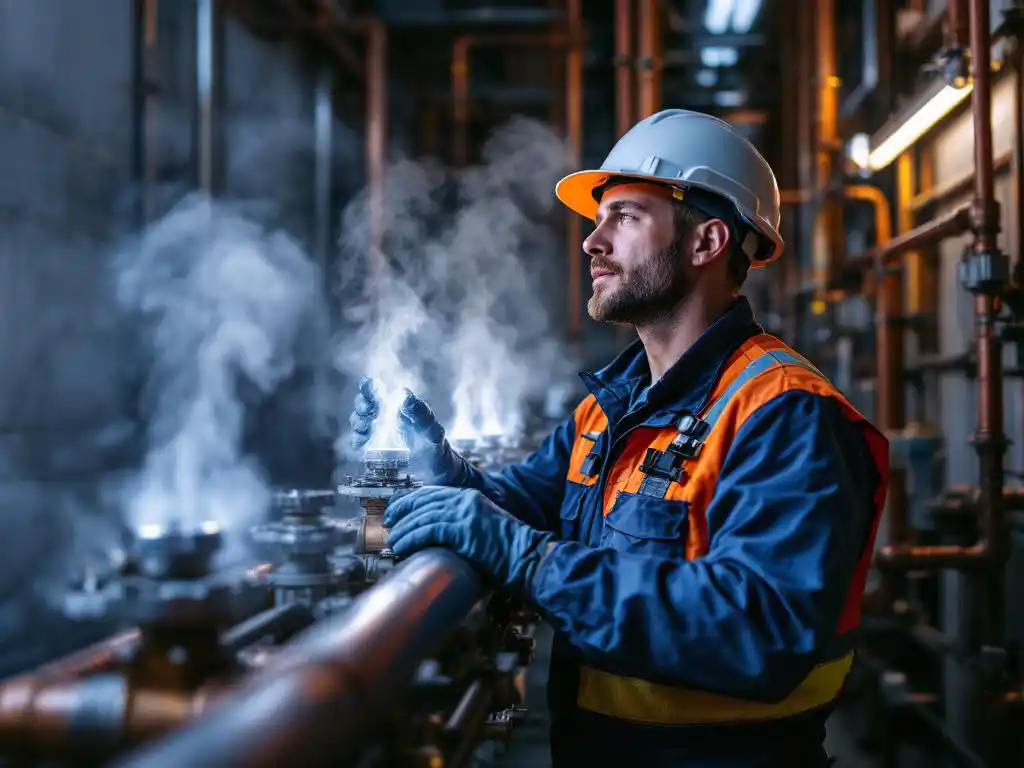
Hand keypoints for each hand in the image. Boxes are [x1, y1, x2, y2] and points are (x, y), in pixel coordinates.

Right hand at [348, 378, 465, 484]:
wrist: (435, 471)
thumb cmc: (436, 446)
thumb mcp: (433, 430)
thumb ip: (422, 413)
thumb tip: (405, 396)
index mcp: (400, 404)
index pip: (378, 388)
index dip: (369, 386)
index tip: (369, 390)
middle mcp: (387, 414)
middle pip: (363, 402)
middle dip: (362, 405)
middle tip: (370, 414)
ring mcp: (379, 430)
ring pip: (358, 418)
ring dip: (358, 421)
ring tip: (368, 429)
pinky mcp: (373, 447)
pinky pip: (357, 439)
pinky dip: (357, 439)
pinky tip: (363, 444)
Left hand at [385, 486, 552, 595]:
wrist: (529, 557)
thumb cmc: (510, 551)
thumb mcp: (485, 529)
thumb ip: (465, 526)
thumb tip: (440, 536)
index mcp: (471, 498)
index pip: (433, 493)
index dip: (411, 500)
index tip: (397, 510)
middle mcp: (466, 500)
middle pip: (424, 500)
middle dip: (402, 511)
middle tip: (389, 523)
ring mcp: (465, 514)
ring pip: (423, 517)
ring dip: (403, 530)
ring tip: (393, 542)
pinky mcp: (463, 530)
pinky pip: (428, 531)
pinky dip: (411, 539)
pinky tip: (403, 547)